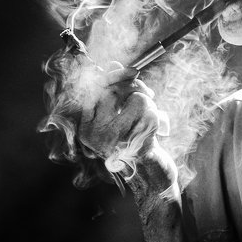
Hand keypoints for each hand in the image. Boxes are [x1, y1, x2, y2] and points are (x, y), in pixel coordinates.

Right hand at [77, 61, 175, 188]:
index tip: (132, 70)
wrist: (148, 177)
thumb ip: (113, 91)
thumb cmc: (132, 142)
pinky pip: (149, 111)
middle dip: (134, 84)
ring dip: (146, 102)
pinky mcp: (136, 143)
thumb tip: (112, 64)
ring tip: (147, 115)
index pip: (94, 91)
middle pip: (114, 91)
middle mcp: (95, 136)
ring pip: (135, 98)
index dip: (113, 76)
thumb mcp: (119, 117)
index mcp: (86, 128)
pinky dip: (155, 113)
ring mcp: (115, 141)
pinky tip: (153, 128)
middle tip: (145, 89)